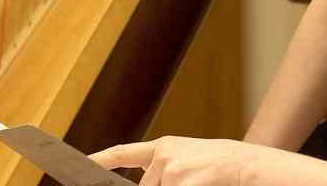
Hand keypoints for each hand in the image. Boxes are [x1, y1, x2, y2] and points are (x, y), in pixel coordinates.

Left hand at [91, 136, 252, 185]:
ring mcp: (169, 171)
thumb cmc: (220, 167)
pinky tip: (198, 185)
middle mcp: (163, 156)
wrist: (244, 165)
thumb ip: (164, 169)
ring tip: (198, 182)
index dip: (101, 159)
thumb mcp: (189, 160)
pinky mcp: (177, 184)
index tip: (82, 163)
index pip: (124, 152)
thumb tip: (148, 182)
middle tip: (188, 180)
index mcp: (165, 146)